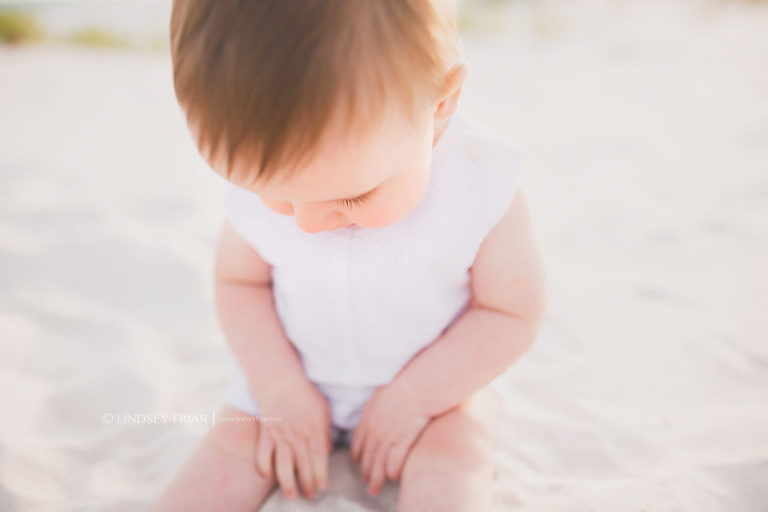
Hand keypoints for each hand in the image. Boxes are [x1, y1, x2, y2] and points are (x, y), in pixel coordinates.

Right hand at [253, 377, 331, 499]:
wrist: (282, 383)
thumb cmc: (307, 397)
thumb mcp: (324, 412)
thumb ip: (326, 434)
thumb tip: (328, 453)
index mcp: (314, 431)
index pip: (319, 460)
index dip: (320, 476)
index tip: (322, 487)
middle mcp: (297, 437)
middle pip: (302, 467)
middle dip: (307, 485)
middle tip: (310, 495)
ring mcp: (279, 437)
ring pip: (282, 467)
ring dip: (287, 484)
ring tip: (292, 495)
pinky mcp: (265, 434)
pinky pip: (262, 456)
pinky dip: (264, 468)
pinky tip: (268, 476)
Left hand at [350, 377, 429, 494]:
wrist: (415, 389)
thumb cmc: (401, 388)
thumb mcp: (380, 397)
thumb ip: (374, 410)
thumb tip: (375, 414)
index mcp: (367, 420)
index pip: (357, 443)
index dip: (357, 456)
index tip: (358, 462)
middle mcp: (374, 432)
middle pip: (366, 458)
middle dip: (365, 472)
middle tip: (366, 482)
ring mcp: (388, 438)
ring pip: (378, 465)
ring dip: (376, 478)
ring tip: (375, 488)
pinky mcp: (402, 442)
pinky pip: (394, 463)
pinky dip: (393, 472)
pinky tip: (394, 477)